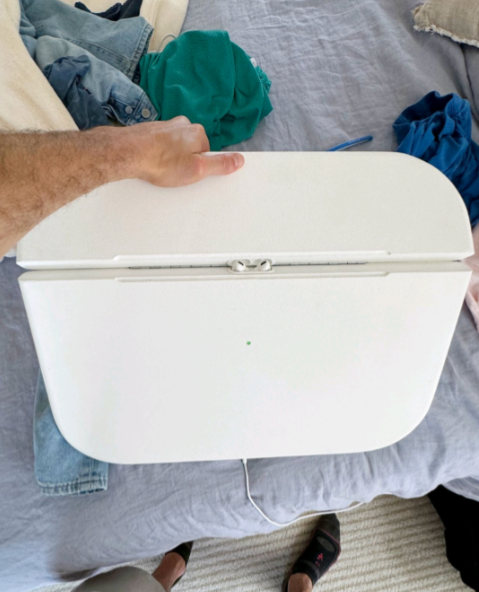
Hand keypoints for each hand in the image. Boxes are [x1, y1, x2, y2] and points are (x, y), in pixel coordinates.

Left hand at [124, 116, 244, 186]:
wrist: (127, 153)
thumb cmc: (161, 161)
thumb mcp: (197, 169)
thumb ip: (220, 164)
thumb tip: (239, 160)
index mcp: (197, 132)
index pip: (208, 151)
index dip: (201, 166)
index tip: (192, 174)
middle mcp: (182, 124)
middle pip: (192, 148)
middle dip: (186, 161)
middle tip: (176, 174)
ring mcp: (165, 126)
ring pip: (175, 146)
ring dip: (171, 159)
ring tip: (162, 169)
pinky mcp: (151, 131)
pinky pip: (161, 146)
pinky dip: (159, 155)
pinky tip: (153, 164)